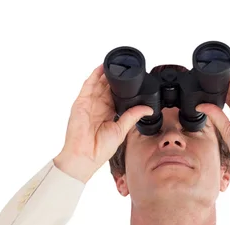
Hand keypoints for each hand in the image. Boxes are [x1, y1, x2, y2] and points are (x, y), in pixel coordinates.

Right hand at [54, 64, 153, 182]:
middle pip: (107, 88)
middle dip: (115, 79)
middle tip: (125, 69)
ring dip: (106, 75)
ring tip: (116, 64)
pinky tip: (102, 68)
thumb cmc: (99, 149)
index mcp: (107, 115)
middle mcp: (98, 108)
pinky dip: (94, 75)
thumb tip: (148, 109)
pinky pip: (88, 85)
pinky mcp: (81, 102)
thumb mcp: (121, 130)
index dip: (122, 89)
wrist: (85, 156)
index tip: (133, 81)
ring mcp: (89, 104)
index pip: (115, 97)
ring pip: (98, 84)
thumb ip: (132, 116)